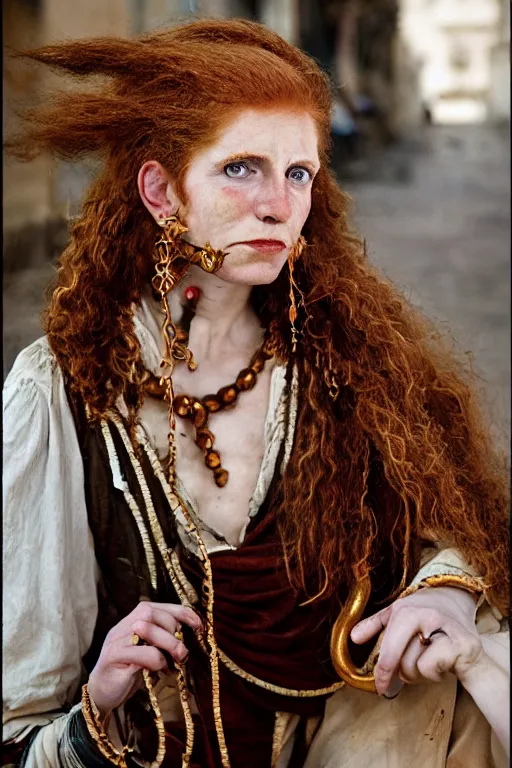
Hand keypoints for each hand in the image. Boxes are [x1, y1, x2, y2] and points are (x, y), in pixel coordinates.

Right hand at [87, 601, 200, 715]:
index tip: (198, 625)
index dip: (180, 612)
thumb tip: (188, 637)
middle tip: (182, 652)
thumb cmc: (130, 672)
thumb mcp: (149, 652)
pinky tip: (160, 671)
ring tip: (178, 659)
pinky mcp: (113, 657)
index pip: (157, 606)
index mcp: (132, 620)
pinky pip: (141, 652)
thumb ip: (162, 640)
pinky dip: (157, 660)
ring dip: (168, 644)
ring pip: (146, 628)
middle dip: (173, 630)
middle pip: (151, 613)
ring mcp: (116, 640)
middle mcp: (122, 626)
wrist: (101, 695)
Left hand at [351, 586, 480, 695]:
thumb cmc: (424, 609)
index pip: (388, 649)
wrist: (459, 599)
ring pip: (417, 668)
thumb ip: (375, 624)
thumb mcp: (397, 611)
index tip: (380, 686)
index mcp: (406, 610)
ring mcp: (446, 629)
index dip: (382, 671)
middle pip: (402, 663)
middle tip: (402, 676)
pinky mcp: (463, 644)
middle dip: (401, 673)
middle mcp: (426, 617)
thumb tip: (354, 637)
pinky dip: (435, 672)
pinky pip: (436, 669)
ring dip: (418, 672)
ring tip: (425, 659)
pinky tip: (440, 661)